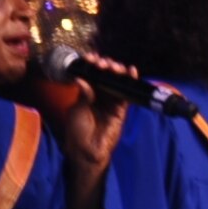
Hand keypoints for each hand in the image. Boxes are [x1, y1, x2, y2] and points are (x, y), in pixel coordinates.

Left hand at [59, 52, 132, 176]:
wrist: (87, 150)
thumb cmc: (77, 131)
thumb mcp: (76, 109)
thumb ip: (84, 94)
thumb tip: (83, 78)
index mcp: (86, 94)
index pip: (91, 75)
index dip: (92, 65)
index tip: (90, 57)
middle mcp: (100, 96)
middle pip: (106, 76)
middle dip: (105, 66)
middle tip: (101, 63)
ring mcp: (112, 101)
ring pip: (117, 82)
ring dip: (117, 71)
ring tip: (114, 66)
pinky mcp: (122, 109)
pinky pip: (128, 93)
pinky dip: (130, 81)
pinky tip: (131, 71)